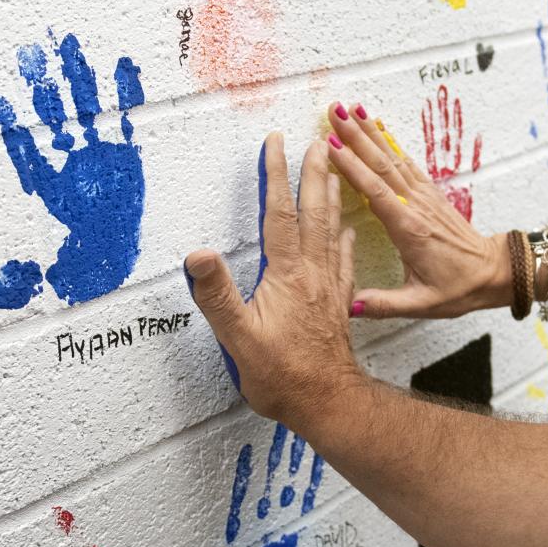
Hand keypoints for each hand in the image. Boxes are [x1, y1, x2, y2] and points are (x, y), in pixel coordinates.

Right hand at [183, 133, 359, 428]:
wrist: (328, 403)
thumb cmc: (283, 375)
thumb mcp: (238, 338)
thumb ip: (218, 295)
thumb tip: (198, 255)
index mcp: (287, 275)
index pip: (279, 215)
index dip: (275, 176)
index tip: (274, 144)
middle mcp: (312, 273)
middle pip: (313, 213)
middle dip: (312, 174)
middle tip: (316, 143)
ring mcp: (328, 287)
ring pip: (332, 230)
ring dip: (331, 198)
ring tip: (333, 172)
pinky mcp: (337, 303)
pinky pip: (344, 259)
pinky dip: (345, 238)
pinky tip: (349, 229)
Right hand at [326, 101, 510, 318]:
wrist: (494, 272)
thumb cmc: (458, 288)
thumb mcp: (422, 304)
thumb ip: (385, 304)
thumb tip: (350, 305)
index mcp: (410, 230)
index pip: (376, 192)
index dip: (353, 168)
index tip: (331, 146)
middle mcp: (416, 206)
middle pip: (381, 164)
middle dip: (355, 136)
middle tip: (333, 111)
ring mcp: (423, 197)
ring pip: (392, 157)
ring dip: (369, 132)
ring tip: (349, 109)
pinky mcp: (428, 194)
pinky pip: (404, 162)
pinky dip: (388, 141)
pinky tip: (376, 126)